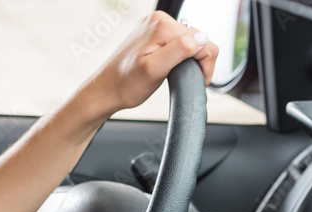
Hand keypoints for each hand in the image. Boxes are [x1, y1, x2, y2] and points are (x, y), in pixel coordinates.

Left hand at [79, 11, 218, 118]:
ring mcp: (156, 26)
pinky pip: (178, 42)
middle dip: (197, 61)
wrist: (106, 89)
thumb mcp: (155, 70)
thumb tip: (203, 38)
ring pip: (190, 41)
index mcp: (163, 25)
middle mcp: (160, 20)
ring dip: (188, 60)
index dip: (204, 65)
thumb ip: (180, 50)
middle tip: (183, 79)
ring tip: (175, 75)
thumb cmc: (126, 84)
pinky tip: (170, 68)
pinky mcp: (153, 34)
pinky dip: (179, 57)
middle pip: (198, 39)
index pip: (203, 40)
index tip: (197, 81)